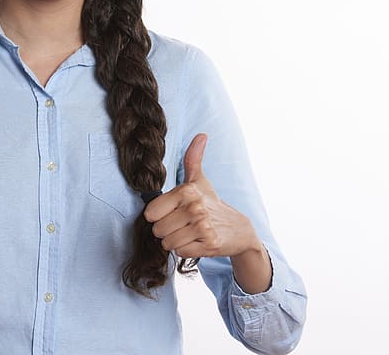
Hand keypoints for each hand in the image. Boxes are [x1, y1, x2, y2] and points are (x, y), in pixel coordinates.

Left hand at [144, 133, 260, 258]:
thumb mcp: (199, 181)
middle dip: (166, 231)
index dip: (158, 216)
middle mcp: (195, 207)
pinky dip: (186, 250)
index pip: (151, 213)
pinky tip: (196, 242)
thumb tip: (201, 135)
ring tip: (188, 233)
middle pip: (158, 230)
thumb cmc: (211, 203)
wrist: (238, 229)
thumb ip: (193, 159)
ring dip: (175, 241)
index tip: (170, 212)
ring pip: (168, 243)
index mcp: (186, 191)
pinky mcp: (209, 244)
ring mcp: (203, 226)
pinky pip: (181, 252)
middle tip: (181, 225)